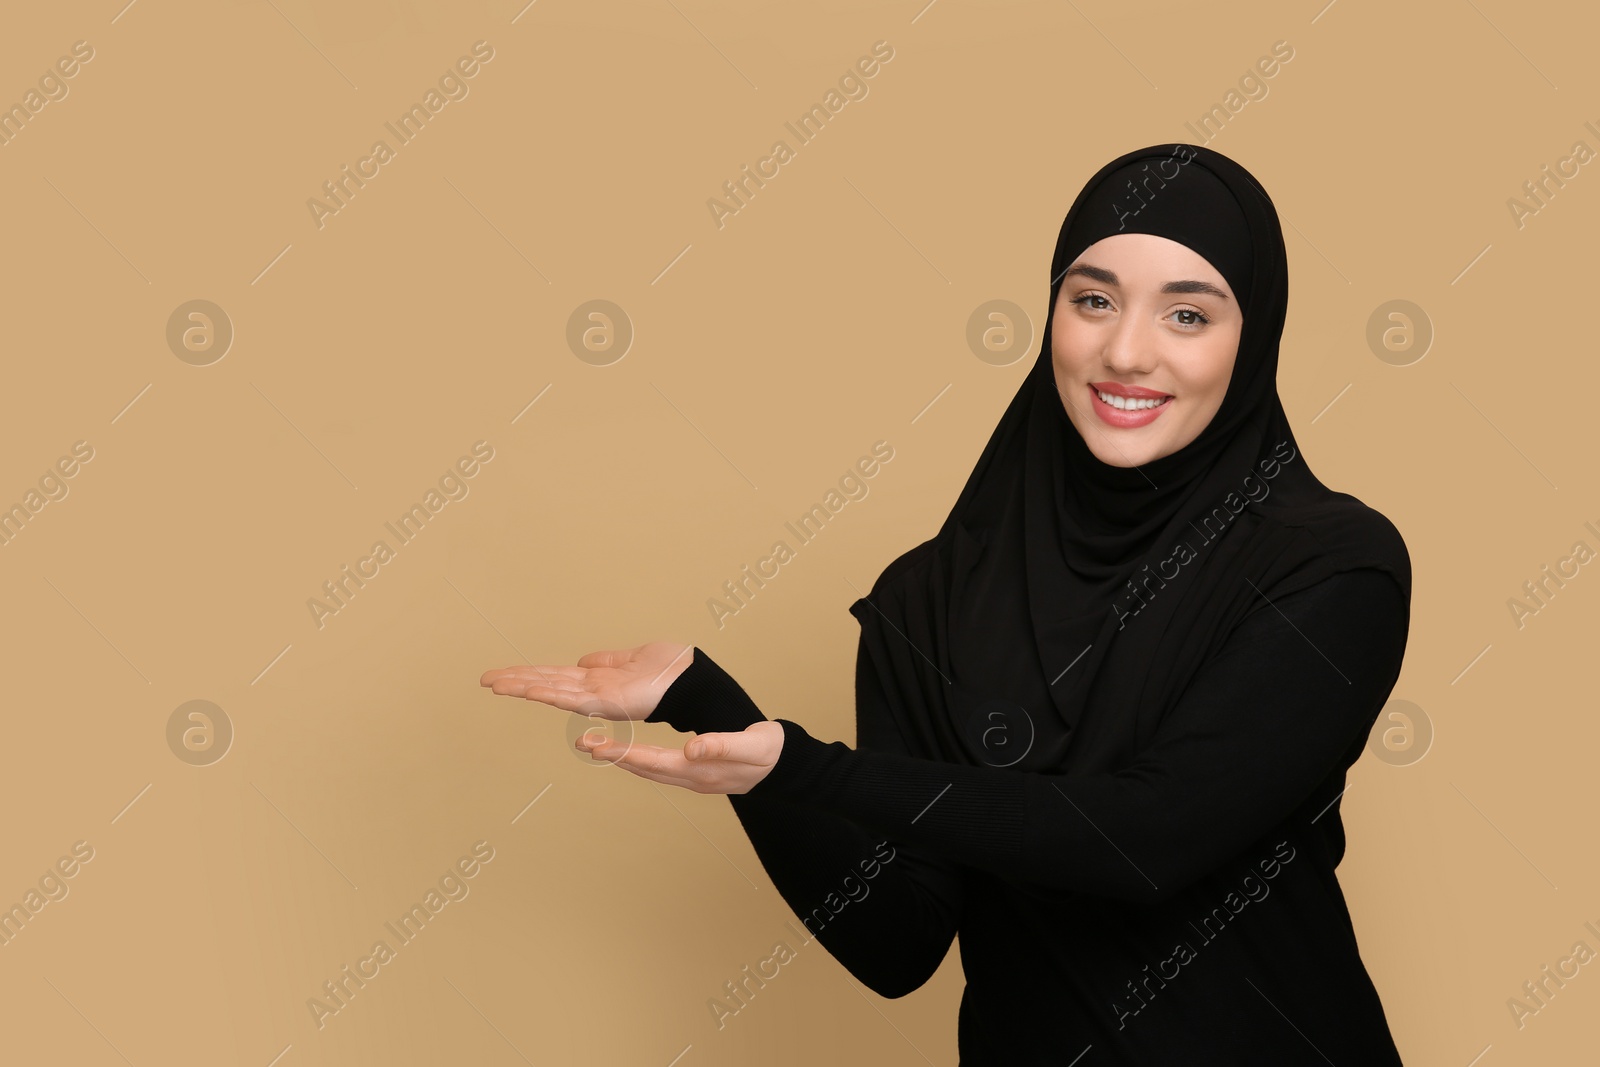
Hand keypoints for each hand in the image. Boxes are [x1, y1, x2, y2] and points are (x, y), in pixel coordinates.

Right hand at [479, 640, 693, 720]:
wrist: (691, 680)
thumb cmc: (671, 670)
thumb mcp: (635, 657)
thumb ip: (608, 660)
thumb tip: (582, 661)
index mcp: (597, 677)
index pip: (555, 675)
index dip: (529, 673)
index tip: (503, 672)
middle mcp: (592, 689)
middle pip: (546, 682)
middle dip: (515, 680)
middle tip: (485, 679)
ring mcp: (596, 697)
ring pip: (550, 690)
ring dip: (522, 686)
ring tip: (494, 683)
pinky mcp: (604, 702)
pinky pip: (569, 697)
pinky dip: (546, 692)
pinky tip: (526, 689)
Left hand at [576, 721, 784, 794]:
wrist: (782, 768)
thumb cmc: (768, 753)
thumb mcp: (752, 746)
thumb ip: (723, 745)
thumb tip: (692, 747)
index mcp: (699, 769)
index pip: (654, 761)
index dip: (625, 753)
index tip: (599, 746)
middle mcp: (689, 777)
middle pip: (643, 767)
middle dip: (613, 756)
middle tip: (583, 743)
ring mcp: (690, 778)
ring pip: (647, 769)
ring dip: (621, 758)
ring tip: (595, 746)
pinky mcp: (693, 773)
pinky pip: (657, 766)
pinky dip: (637, 758)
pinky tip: (627, 750)